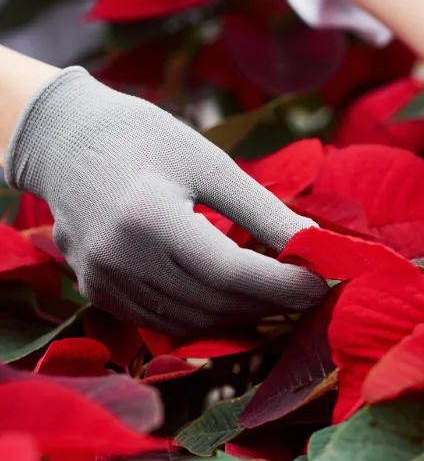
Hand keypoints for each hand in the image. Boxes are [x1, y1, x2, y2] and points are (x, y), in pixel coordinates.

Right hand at [3, 68, 327, 335]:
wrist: (65, 142)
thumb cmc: (146, 140)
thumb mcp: (210, 163)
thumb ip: (262, 210)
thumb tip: (315, 244)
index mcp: (147, 217)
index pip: (228, 272)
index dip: (281, 285)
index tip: (321, 285)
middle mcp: (118, 258)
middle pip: (214, 302)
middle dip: (271, 303)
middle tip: (312, 293)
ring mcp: (102, 282)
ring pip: (193, 320)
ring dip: (244, 315)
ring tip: (284, 299)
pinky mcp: (99, 293)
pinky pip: (165, 321)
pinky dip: (209, 318)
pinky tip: (241, 303)